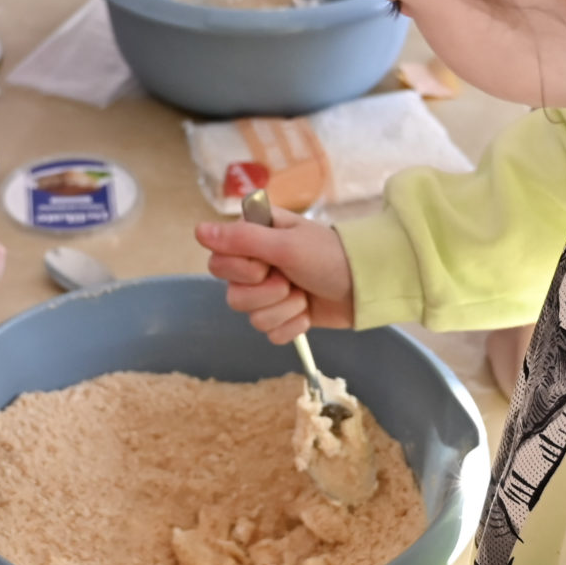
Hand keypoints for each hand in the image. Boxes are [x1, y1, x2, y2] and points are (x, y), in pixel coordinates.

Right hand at [194, 209, 353, 343]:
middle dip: (266, 294)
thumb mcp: (286, 243)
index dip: (241, 270)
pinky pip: (270, 334)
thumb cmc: (330, 255)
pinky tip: (309, 312)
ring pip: (251, 318)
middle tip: (290, 280)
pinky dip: (293, 325)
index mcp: (253, 239)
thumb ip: (241, 239)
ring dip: (284, 309)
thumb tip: (198, 230)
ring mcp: (270, 293)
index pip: (218, 262)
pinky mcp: (283, 316)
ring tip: (304, 295)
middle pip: (233, 296)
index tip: (266, 264)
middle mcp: (256, 265)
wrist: (367, 286)